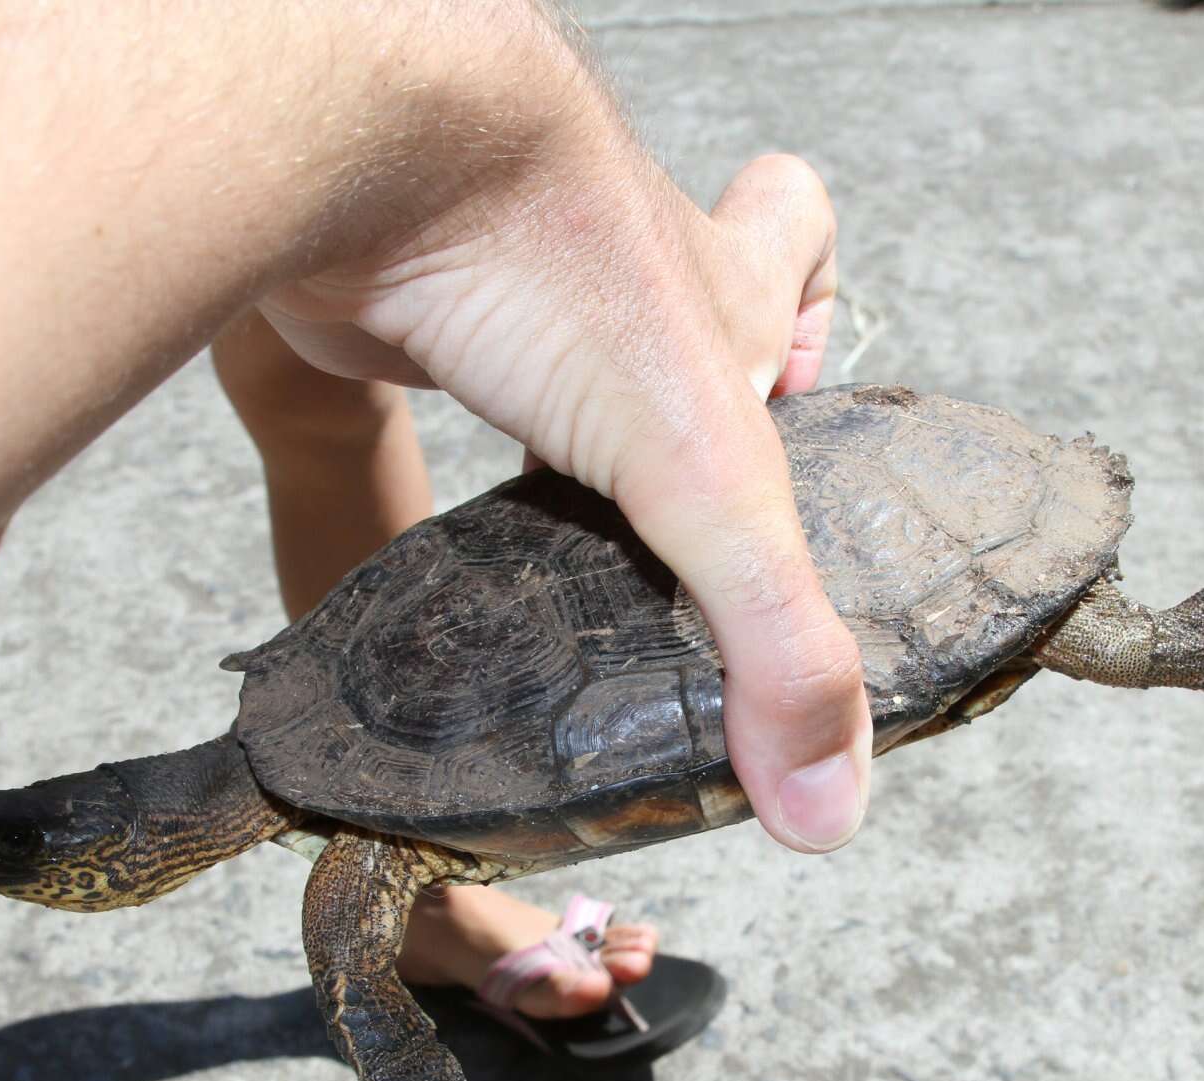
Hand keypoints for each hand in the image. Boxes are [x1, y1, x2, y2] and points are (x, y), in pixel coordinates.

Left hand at [261, 146, 869, 851]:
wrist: (376, 154)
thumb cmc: (562, 268)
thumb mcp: (713, 477)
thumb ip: (776, 640)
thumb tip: (827, 802)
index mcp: (716, 285)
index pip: (797, 234)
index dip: (809, 308)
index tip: (797, 398)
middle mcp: (616, 275)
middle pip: (671, 293)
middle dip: (681, 394)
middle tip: (675, 508)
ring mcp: (502, 284)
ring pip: (548, 338)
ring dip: (560, 429)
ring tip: (570, 548)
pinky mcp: (398, 310)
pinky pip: (433, 370)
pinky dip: (441, 443)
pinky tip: (443, 532)